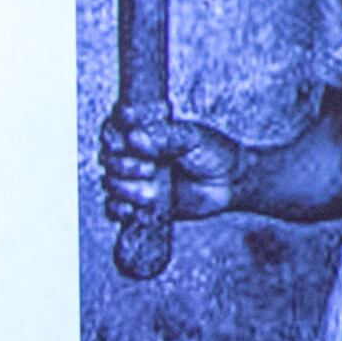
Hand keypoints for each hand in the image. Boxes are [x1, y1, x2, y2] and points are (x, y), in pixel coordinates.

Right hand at [99, 110, 239, 225]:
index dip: (112, 136)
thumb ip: (164, 136)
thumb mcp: (192, 137)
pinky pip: (115, 208)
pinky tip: (133, 209)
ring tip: (152, 193)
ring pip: (111, 183)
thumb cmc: (216, 153)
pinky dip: (118, 209)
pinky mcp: (140, 203)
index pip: (113, 131)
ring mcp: (137, 180)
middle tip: (149, 169)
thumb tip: (133, 137)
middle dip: (124, 165)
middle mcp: (137, 156)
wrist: (233, 183)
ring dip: (125, 189)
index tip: (124, 142)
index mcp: (146, 135)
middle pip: (108, 159)